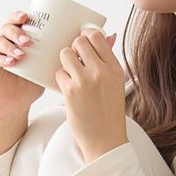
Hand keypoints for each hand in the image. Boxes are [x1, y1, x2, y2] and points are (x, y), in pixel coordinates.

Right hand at [0, 10, 44, 117]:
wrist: (15, 107)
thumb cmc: (29, 87)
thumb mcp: (43, 70)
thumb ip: (52, 59)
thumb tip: (74, 50)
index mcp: (15, 41)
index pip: (14, 22)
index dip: (18, 16)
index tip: (27, 16)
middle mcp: (3, 44)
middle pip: (5, 28)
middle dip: (17, 31)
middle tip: (28, 41)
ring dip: (10, 45)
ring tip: (22, 54)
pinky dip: (1, 59)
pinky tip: (11, 62)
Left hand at [55, 28, 126, 160]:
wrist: (105, 139)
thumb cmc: (110, 112)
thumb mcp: (116, 83)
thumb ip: (108, 60)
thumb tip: (107, 36)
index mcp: (114, 68)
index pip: (97, 37)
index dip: (86, 36)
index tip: (83, 43)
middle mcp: (100, 71)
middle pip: (79, 42)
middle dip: (74, 49)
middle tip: (76, 61)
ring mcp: (84, 81)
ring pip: (65, 54)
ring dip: (66, 62)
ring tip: (72, 75)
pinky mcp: (70, 91)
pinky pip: (59, 73)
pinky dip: (62, 80)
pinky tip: (70, 90)